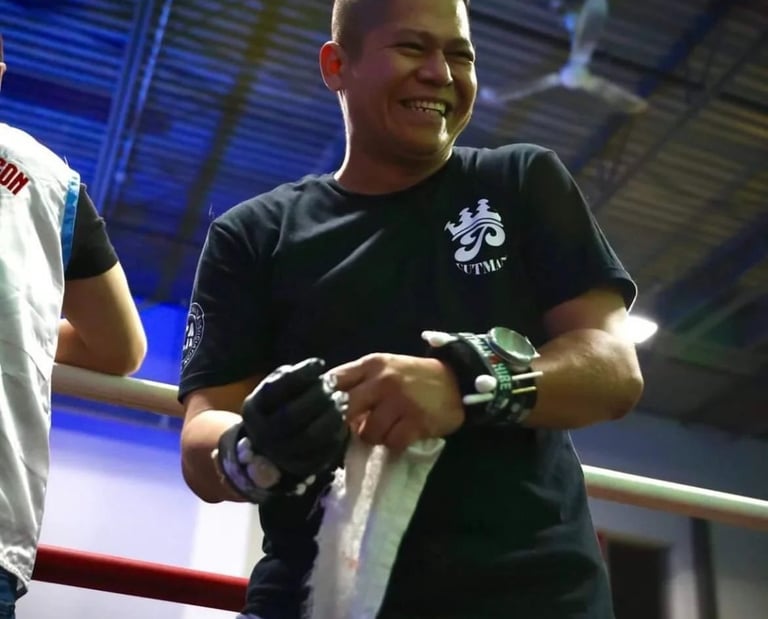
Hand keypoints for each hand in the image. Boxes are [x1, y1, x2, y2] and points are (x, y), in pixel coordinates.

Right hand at [242, 358, 349, 479]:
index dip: (300, 374)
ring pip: (309, 436)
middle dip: (317, 397)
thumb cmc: (276, 407)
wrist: (266, 447)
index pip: (276, 390)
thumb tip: (315, 368)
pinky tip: (342, 419)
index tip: (319, 363)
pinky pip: (321, 453)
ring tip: (342, 399)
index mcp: (253, 409)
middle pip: (292, 415)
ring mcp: (279, 454)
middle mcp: (261, 434)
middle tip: (333, 384)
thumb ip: (288, 378)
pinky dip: (336, 435)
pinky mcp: (299, 468)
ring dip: (331, 416)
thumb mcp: (273, 389)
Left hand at [330, 353, 464, 451]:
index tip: (323, 413)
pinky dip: (394, 444)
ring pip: (368, 432)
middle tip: (355, 428)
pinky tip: (402, 434)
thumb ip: (360, 382)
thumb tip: (332, 408)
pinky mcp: (416, 422)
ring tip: (387, 429)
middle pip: (345, 410)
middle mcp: (383, 380)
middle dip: (346, 424)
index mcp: (372, 364)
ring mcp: (400, 401)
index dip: (324, 400)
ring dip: (374, 436)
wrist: (457, 381)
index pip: (334, 381)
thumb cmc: (414, 377)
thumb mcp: (386, 368)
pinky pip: (391, 443)